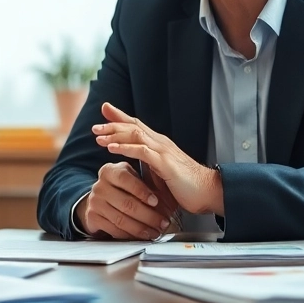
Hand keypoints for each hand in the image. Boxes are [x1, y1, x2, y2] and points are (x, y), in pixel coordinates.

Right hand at [77, 161, 177, 239]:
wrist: (100, 200)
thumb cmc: (122, 188)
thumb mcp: (131, 177)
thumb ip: (145, 180)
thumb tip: (167, 186)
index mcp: (110, 171)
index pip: (125, 179)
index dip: (141, 191)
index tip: (155, 201)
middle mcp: (100, 186)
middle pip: (126, 203)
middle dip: (148, 215)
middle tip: (162, 222)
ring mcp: (95, 202)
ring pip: (121, 219)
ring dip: (141, 228)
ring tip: (155, 232)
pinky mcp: (93, 218)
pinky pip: (114, 230)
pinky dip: (130, 235)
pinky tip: (141, 236)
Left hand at [92, 102, 223, 215]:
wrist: (208, 192)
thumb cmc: (186, 186)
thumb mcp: (162, 173)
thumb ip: (149, 166)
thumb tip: (134, 167)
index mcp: (160, 144)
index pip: (137, 125)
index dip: (120, 117)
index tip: (105, 111)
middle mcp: (161, 143)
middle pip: (133, 126)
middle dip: (112, 124)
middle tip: (95, 126)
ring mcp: (163, 151)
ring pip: (135, 135)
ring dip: (115, 134)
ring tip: (99, 137)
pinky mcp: (165, 163)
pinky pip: (142, 151)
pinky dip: (125, 148)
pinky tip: (112, 148)